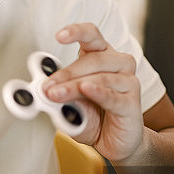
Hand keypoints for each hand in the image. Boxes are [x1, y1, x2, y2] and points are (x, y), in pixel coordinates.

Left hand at [42, 23, 143, 161]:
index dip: (76, 32)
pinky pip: (113, 96)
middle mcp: (118, 64)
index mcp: (102, 56)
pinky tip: (87, 89)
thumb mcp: (68, 104)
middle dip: (66, 72)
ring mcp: (128, 83)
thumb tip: (41, 88)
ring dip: (74, 86)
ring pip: (100, 78)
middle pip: (93, 59)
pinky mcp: (132, 104)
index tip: (59, 36)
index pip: (92, 35)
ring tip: (56, 94)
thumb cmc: (93, 117)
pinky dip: (98, 92)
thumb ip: (57, 94)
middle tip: (47, 86)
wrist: (113, 141)